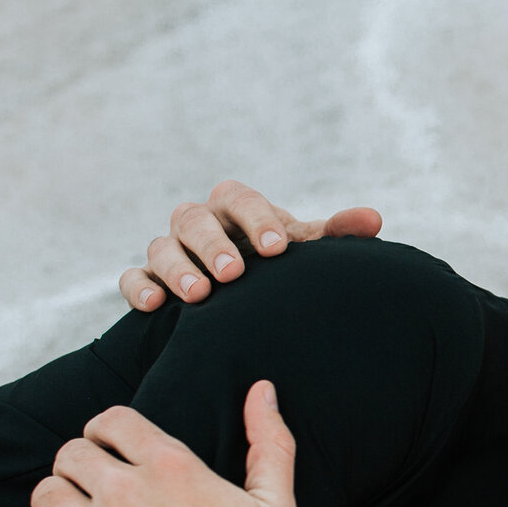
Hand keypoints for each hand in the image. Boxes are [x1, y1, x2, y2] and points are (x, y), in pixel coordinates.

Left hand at [4, 382, 299, 506]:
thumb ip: (269, 443)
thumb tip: (262, 389)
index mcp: (171, 466)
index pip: (112, 420)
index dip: (104, 433)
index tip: (108, 453)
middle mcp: (125, 489)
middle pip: (71, 453)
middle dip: (77, 470)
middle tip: (90, 497)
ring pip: (43, 491)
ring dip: (52, 505)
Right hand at [120, 179, 384, 310]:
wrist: (245, 297)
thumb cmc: (277, 266)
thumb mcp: (304, 251)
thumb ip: (335, 235)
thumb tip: (375, 219)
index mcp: (235, 208)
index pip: (239, 199)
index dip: (256, 219)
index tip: (277, 249)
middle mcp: (198, 223)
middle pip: (194, 220)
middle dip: (213, 245)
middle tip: (234, 274)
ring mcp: (170, 250)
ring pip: (161, 247)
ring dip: (178, 269)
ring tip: (201, 295)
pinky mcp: (148, 280)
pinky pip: (133, 278)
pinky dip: (139, 288)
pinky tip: (154, 307)